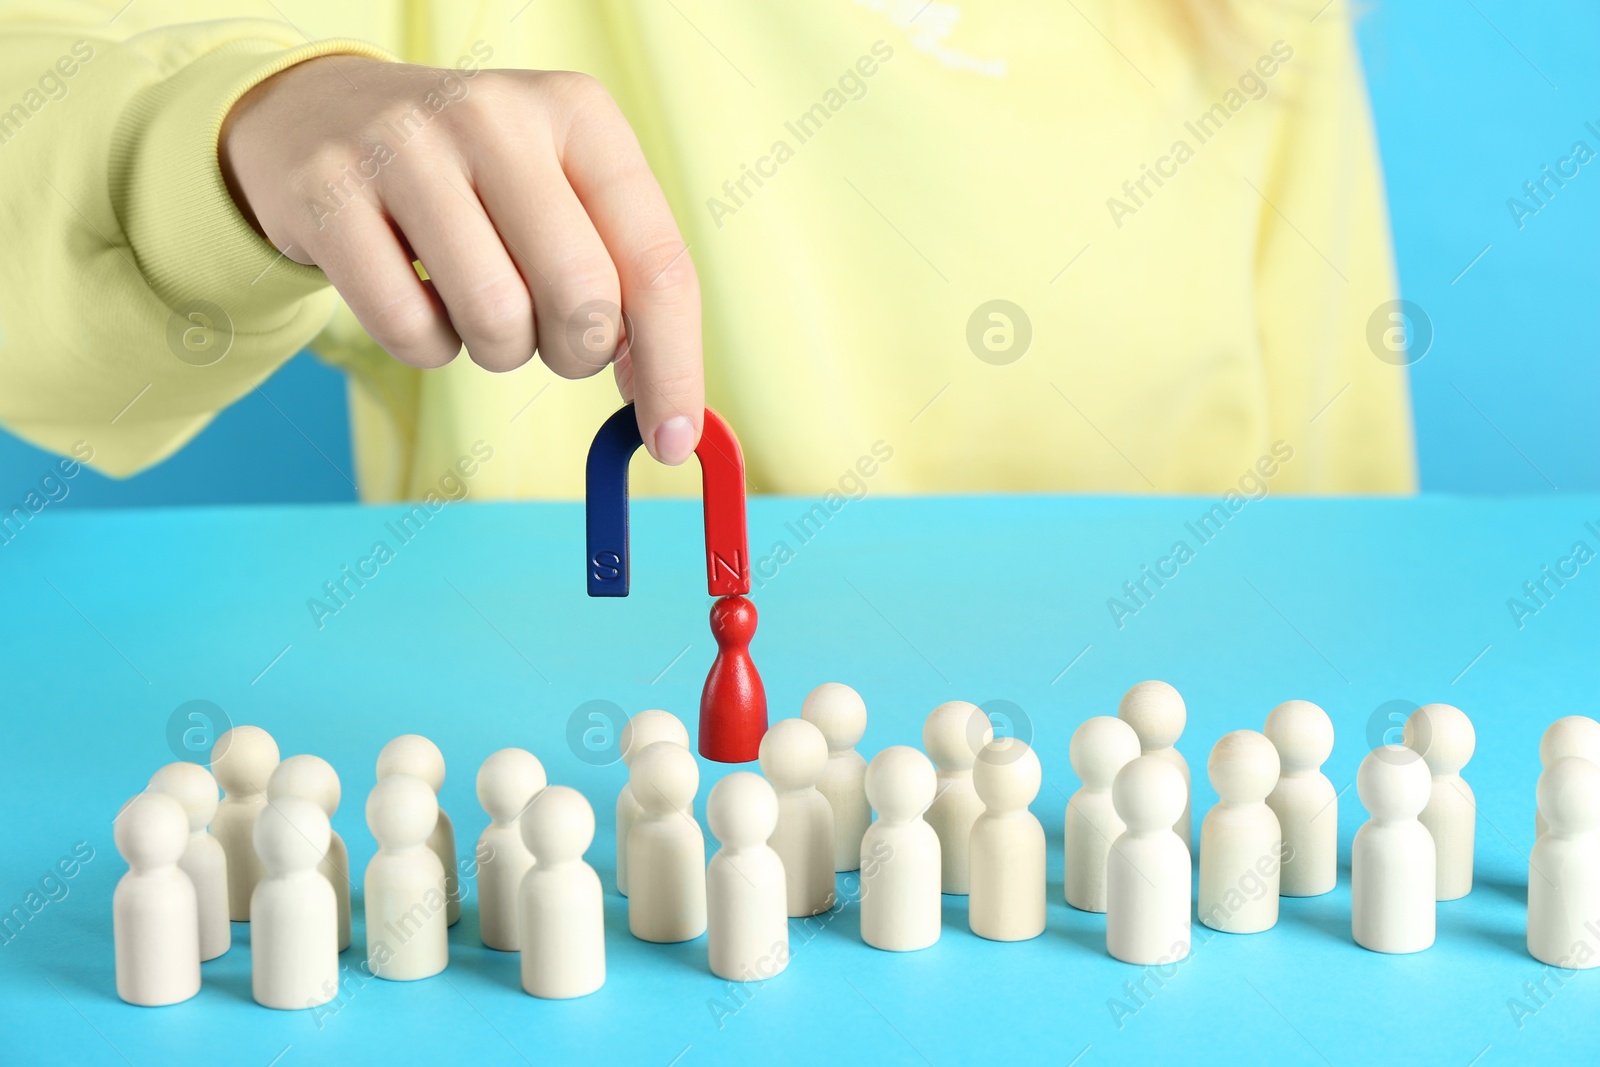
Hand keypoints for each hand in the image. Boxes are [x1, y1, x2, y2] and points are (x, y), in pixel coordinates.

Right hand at [221, 55, 701, 463]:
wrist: (320, 117)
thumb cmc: (474, 179)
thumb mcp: (563, 193)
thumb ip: (627, 281)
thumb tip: (665, 407)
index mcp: (578, 111)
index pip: (657, 263)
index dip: (673, 366)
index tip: (672, 439)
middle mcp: (496, 115)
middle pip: (583, 299)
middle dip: (576, 353)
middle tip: (550, 338)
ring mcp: (404, 148)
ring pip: (497, 321)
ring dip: (498, 349)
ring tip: (477, 301)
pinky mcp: (328, 194)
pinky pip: (410, 332)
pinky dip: (425, 346)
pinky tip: (417, 292)